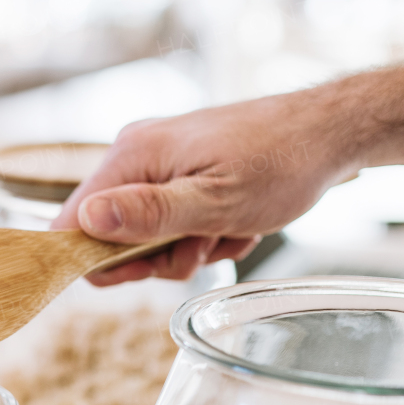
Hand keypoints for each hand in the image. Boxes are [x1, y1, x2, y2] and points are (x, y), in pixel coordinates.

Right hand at [52, 90, 354, 284]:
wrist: (329, 134)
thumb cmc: (280, 162)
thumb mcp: (215, 201)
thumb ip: (148, 214)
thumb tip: (86, 221)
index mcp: (133, 156)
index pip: (73, 221)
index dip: (96, 259)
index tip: (143, 270)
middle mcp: (136, 155)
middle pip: (112, 234)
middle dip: (157, 255)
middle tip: (201, 247)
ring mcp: (159, 163)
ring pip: (147, 235)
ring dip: (189, 247)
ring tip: (228, 230)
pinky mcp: (181, 171)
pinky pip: (173, 222)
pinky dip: (204, 233)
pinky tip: (236, 222)